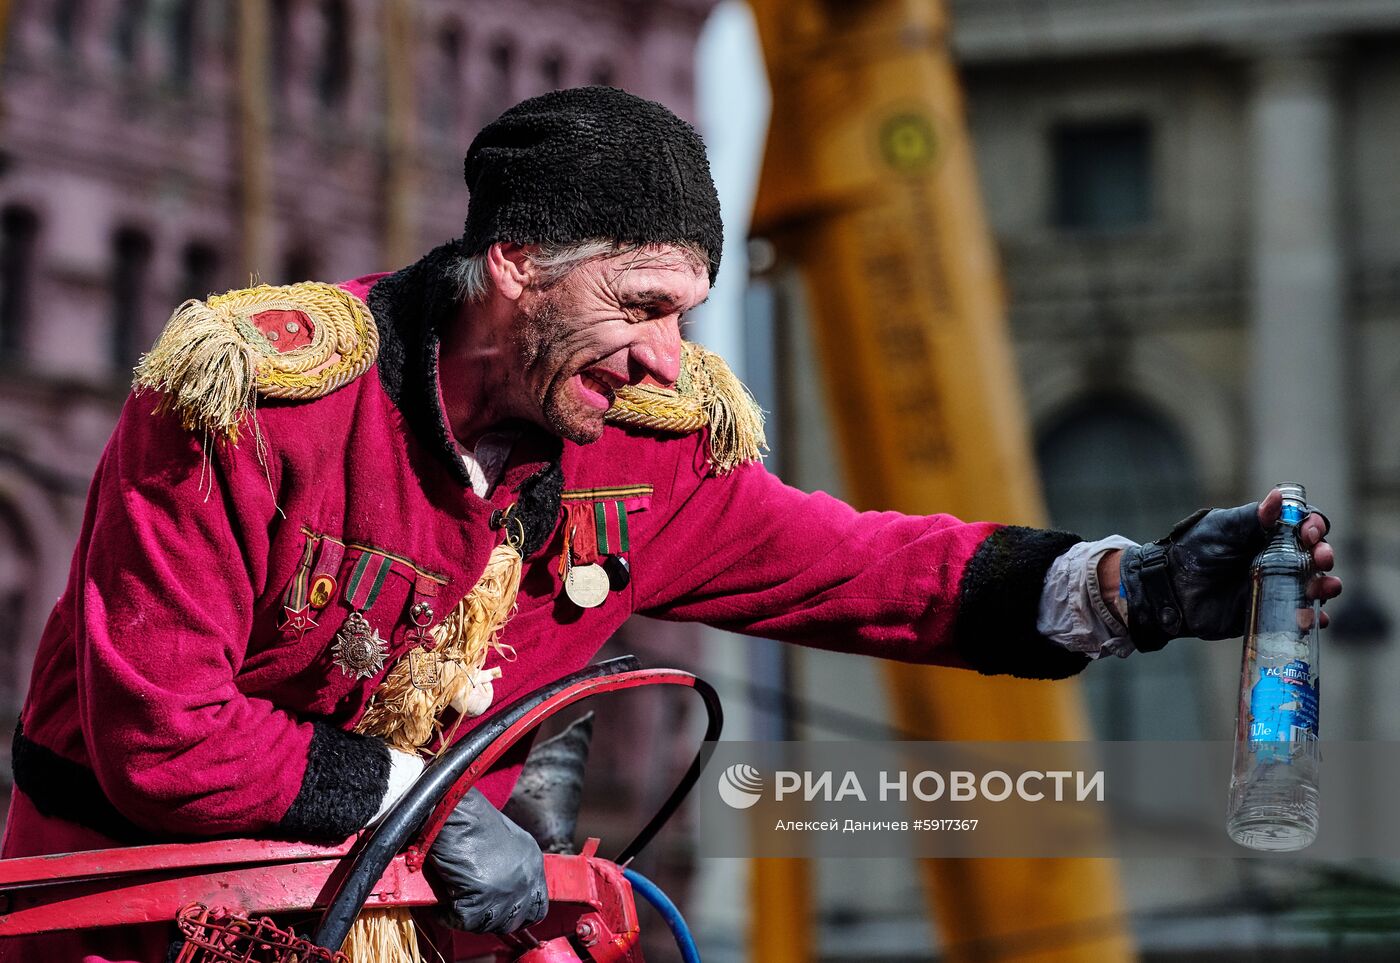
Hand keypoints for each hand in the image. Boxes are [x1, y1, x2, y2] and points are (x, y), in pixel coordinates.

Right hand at [425, 788, 547, 934]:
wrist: (449, 808)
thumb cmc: (467, 817)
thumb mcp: (503, 839)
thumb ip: (508, 865)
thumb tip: (497, 892)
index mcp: (532, 860)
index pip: (538, 906)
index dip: (518, 914)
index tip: (499, 914)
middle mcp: (525, 877)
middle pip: (514, 920)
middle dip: (491, 919)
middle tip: (470, 910)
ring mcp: (505, 891)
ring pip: (487, 924)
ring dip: (469, 918)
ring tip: (452, 903)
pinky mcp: (480, 899)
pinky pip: (462, 922)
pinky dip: (447, 916)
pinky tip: (440, 903)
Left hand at [1115, 488, 1341, 650]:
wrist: (1171, 587)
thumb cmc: (1194, 550)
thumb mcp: (1223, 528)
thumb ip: (1252, 517)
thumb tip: (1279, 497)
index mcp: (1268, 534)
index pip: (1304, 527)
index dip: (1314, 527)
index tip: (1309, 533)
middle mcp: (1277, 559)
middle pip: (1315, 556)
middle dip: (1324, 555)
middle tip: (1320, 559)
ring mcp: (1274, 586)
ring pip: (1313, 586)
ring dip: (1326, 586)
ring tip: (1323, 588)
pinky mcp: (1267, 611)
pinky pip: (1297, 616)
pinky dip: (1312, 618)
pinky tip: (1314, 618)